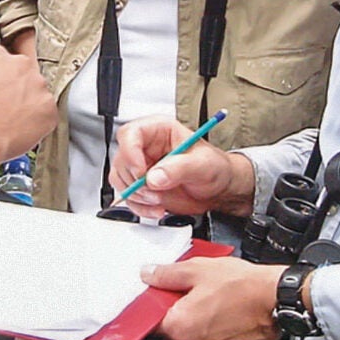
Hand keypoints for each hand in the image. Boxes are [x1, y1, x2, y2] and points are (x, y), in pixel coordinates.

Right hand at [0, 44, 56, 167]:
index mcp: (0, 57)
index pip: (9, 53)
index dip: (5, 69)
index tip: (5, 76)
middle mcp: (23, 67)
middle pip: (26, 72)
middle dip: (19, 85)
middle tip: (5, 102)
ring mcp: (40, 88)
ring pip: (38, 92)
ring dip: (29, 102)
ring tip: (11, 118)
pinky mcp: (49, 109)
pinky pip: (47, 112)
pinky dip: (38, 120)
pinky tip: (21, 126)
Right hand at [115, 118, 252, 219]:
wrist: (219, 189)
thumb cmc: (215, 167)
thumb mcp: (202, 164)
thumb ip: (179, 168)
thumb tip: (154, 177)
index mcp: (159, 130)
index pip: (130, 133)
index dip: (130, 153)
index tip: (142, 173)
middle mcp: (146, 147)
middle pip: (122, 160)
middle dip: (135, 181)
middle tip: (154, 191)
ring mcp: (142, 167)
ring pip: (121, 180)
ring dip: (137, 195)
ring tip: (158, 200)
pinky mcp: (142, 186)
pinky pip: (128, 196)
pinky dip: (140, 206)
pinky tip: (157, 208)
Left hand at [142, 256, 284, 339]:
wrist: (277, 299)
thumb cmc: (242, 285)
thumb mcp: (198, 269)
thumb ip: (167, 274)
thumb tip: (149, 274)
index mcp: (179, 326)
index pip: (153, 320)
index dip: (160, 305)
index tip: (169, 294)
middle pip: (176, 331)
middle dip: (183, 313)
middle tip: (199, 294)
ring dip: (201, 325)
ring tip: (218, 304)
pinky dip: (219, 335)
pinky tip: (229, 316)